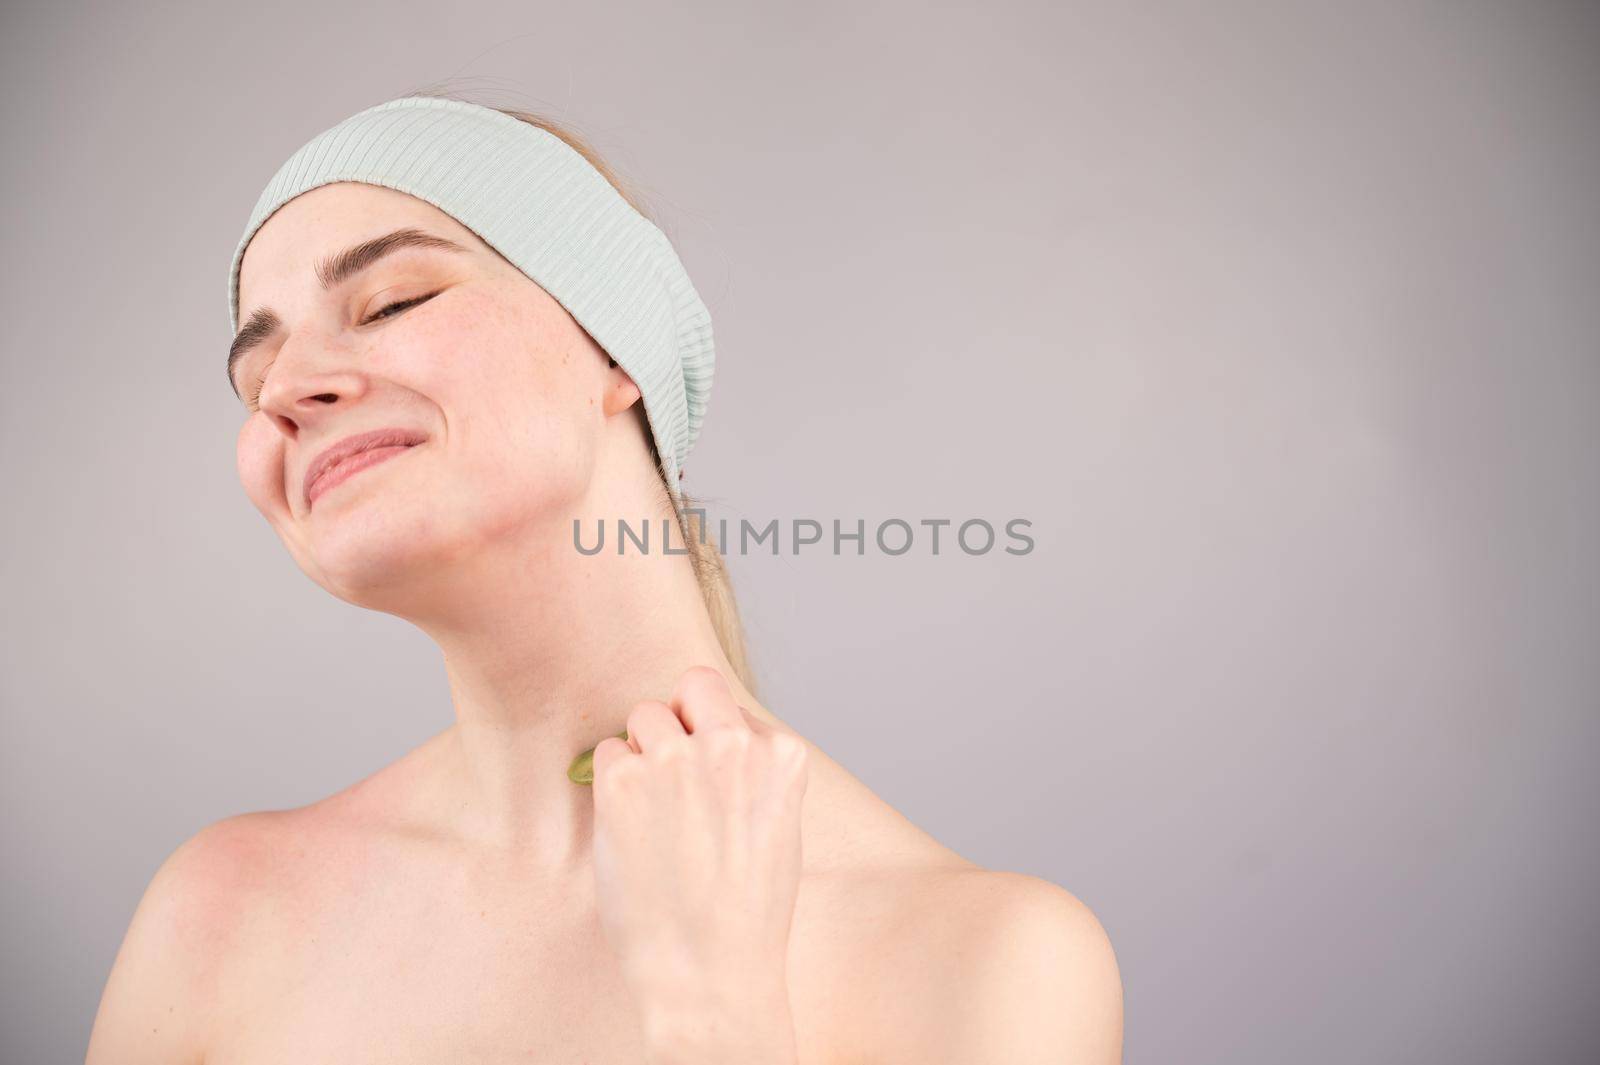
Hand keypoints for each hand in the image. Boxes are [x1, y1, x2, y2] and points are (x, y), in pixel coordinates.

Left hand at [587, 665, 808, 1053]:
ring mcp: (676, 760)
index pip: (732, 705)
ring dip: (641, 752)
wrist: (708, 972)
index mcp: (781, 755)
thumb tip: (711, 735)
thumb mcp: (778, 826)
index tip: (712, 781)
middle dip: (679, 721)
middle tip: (674, 777)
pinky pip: (606, 753)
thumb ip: (752, 770)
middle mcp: (732, 746)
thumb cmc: (744, 912)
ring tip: (653, 812)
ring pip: (643, 716)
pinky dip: (612, 784)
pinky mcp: (624, 783)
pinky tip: (631, 828)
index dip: (715, 738)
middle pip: (691, 685)